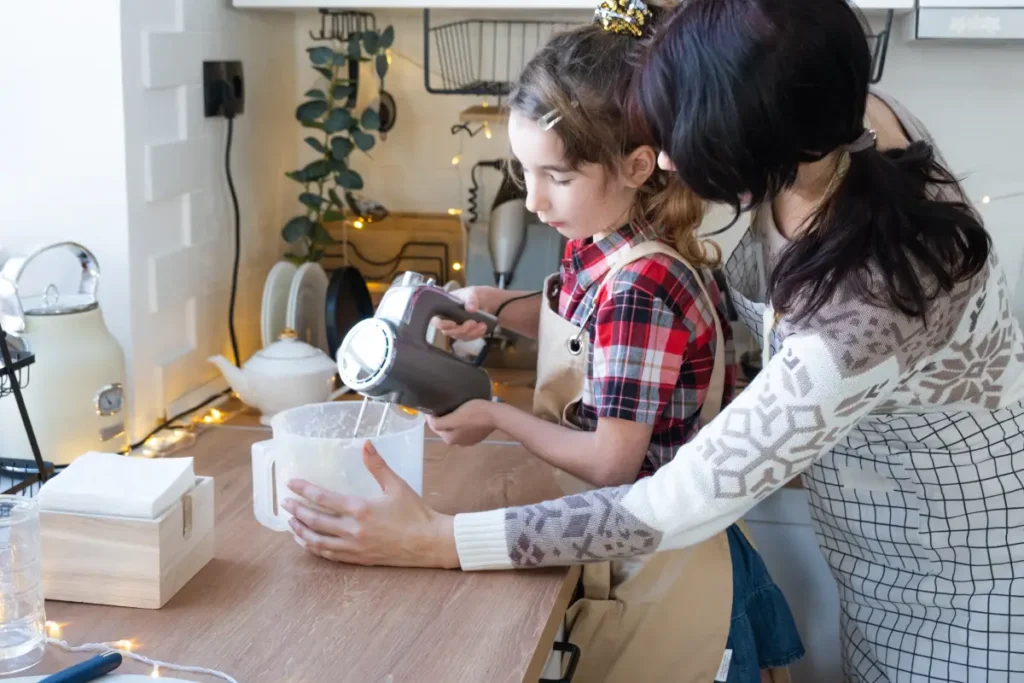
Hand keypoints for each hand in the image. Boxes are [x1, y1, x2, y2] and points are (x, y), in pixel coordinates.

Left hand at [282, 442, 459, 568]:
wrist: (429, 542)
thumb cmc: (415, 513)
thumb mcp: (396, 485)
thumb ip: (377, 465)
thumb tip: (366, 444)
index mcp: (360, 509)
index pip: (323, 498)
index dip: (303, 490)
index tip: (290, 484)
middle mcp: (353, 530)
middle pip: (315, 521)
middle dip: (296, 511)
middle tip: (285, 503)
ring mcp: (354, 547)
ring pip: (318, 541)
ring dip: (301, 531)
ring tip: (291, 523)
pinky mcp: (358, 559)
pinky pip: (330, 555)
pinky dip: (315, 548)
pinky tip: (309, 542)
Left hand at [427, 399, 496, 446]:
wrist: (497, 415)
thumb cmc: (474, 413)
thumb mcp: (453, 417)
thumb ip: (439, 423)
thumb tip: (430, 420)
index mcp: (449, 439)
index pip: (434, 426)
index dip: (432, 415)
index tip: (433, 403)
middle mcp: (457, 443)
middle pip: (445, 427)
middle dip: (442, 417)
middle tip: (443, 403)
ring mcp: (468, 440)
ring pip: (454, 427)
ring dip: (452, 419)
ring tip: (453, 406)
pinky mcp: (477, 435)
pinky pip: (465, 427)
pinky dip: (462, 421)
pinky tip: (465, 412)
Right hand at [431, 287, 494, 340]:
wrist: (483, 301)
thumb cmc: (471, 295)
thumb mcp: (471, 293)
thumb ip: (470, 299)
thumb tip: (471, 309)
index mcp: (442, 309)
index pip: (437, 321)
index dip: (442, 324)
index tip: (453, 323)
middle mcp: (447, 321)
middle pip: (448, 332)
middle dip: (461, 329)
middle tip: (472, 322)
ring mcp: (456, 329)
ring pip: (460, 336)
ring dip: (472, 332)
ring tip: (482, 324)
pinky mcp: (465, 334)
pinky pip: (469, 338)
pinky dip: (477, 334)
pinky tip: (483, 327)